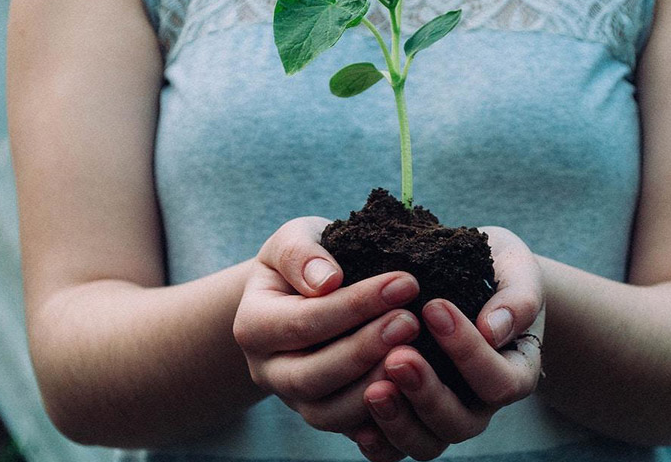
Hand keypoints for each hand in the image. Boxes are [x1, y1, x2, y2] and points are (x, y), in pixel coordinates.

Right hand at [232, 217, 421, 434]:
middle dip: (365, 350)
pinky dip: (381, 418)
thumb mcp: (295, 239)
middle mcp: (268, 371)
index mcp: (253, 325)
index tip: (405, 282)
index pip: (303, 322)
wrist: (302, 293)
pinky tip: (414, 389)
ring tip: (416, 354)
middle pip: (312, 376)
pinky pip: (351, 431)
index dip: (355, 305)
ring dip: (375, 386)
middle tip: (411, 321)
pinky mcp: (325, 416)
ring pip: (329, 414)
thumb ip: (301, 253)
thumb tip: (327, 280)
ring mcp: (295, 401)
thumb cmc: (305, 261)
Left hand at [353, 226, 545, 460]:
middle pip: (460, 422)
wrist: (470, 277)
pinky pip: (394, 450)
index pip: (499, 381)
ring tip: (373, 388)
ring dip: (398, 420)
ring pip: (426, 444)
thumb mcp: (517, 270)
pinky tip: (357, 420)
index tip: (434, 307)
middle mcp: (480, 404)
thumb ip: (517, 298)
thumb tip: (493, 329)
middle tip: (398, 356)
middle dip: (427, 392)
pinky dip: (377, 440)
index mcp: (515, 371)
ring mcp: (443, 417)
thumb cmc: (497, 270)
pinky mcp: (409, 419)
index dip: (468, 352)